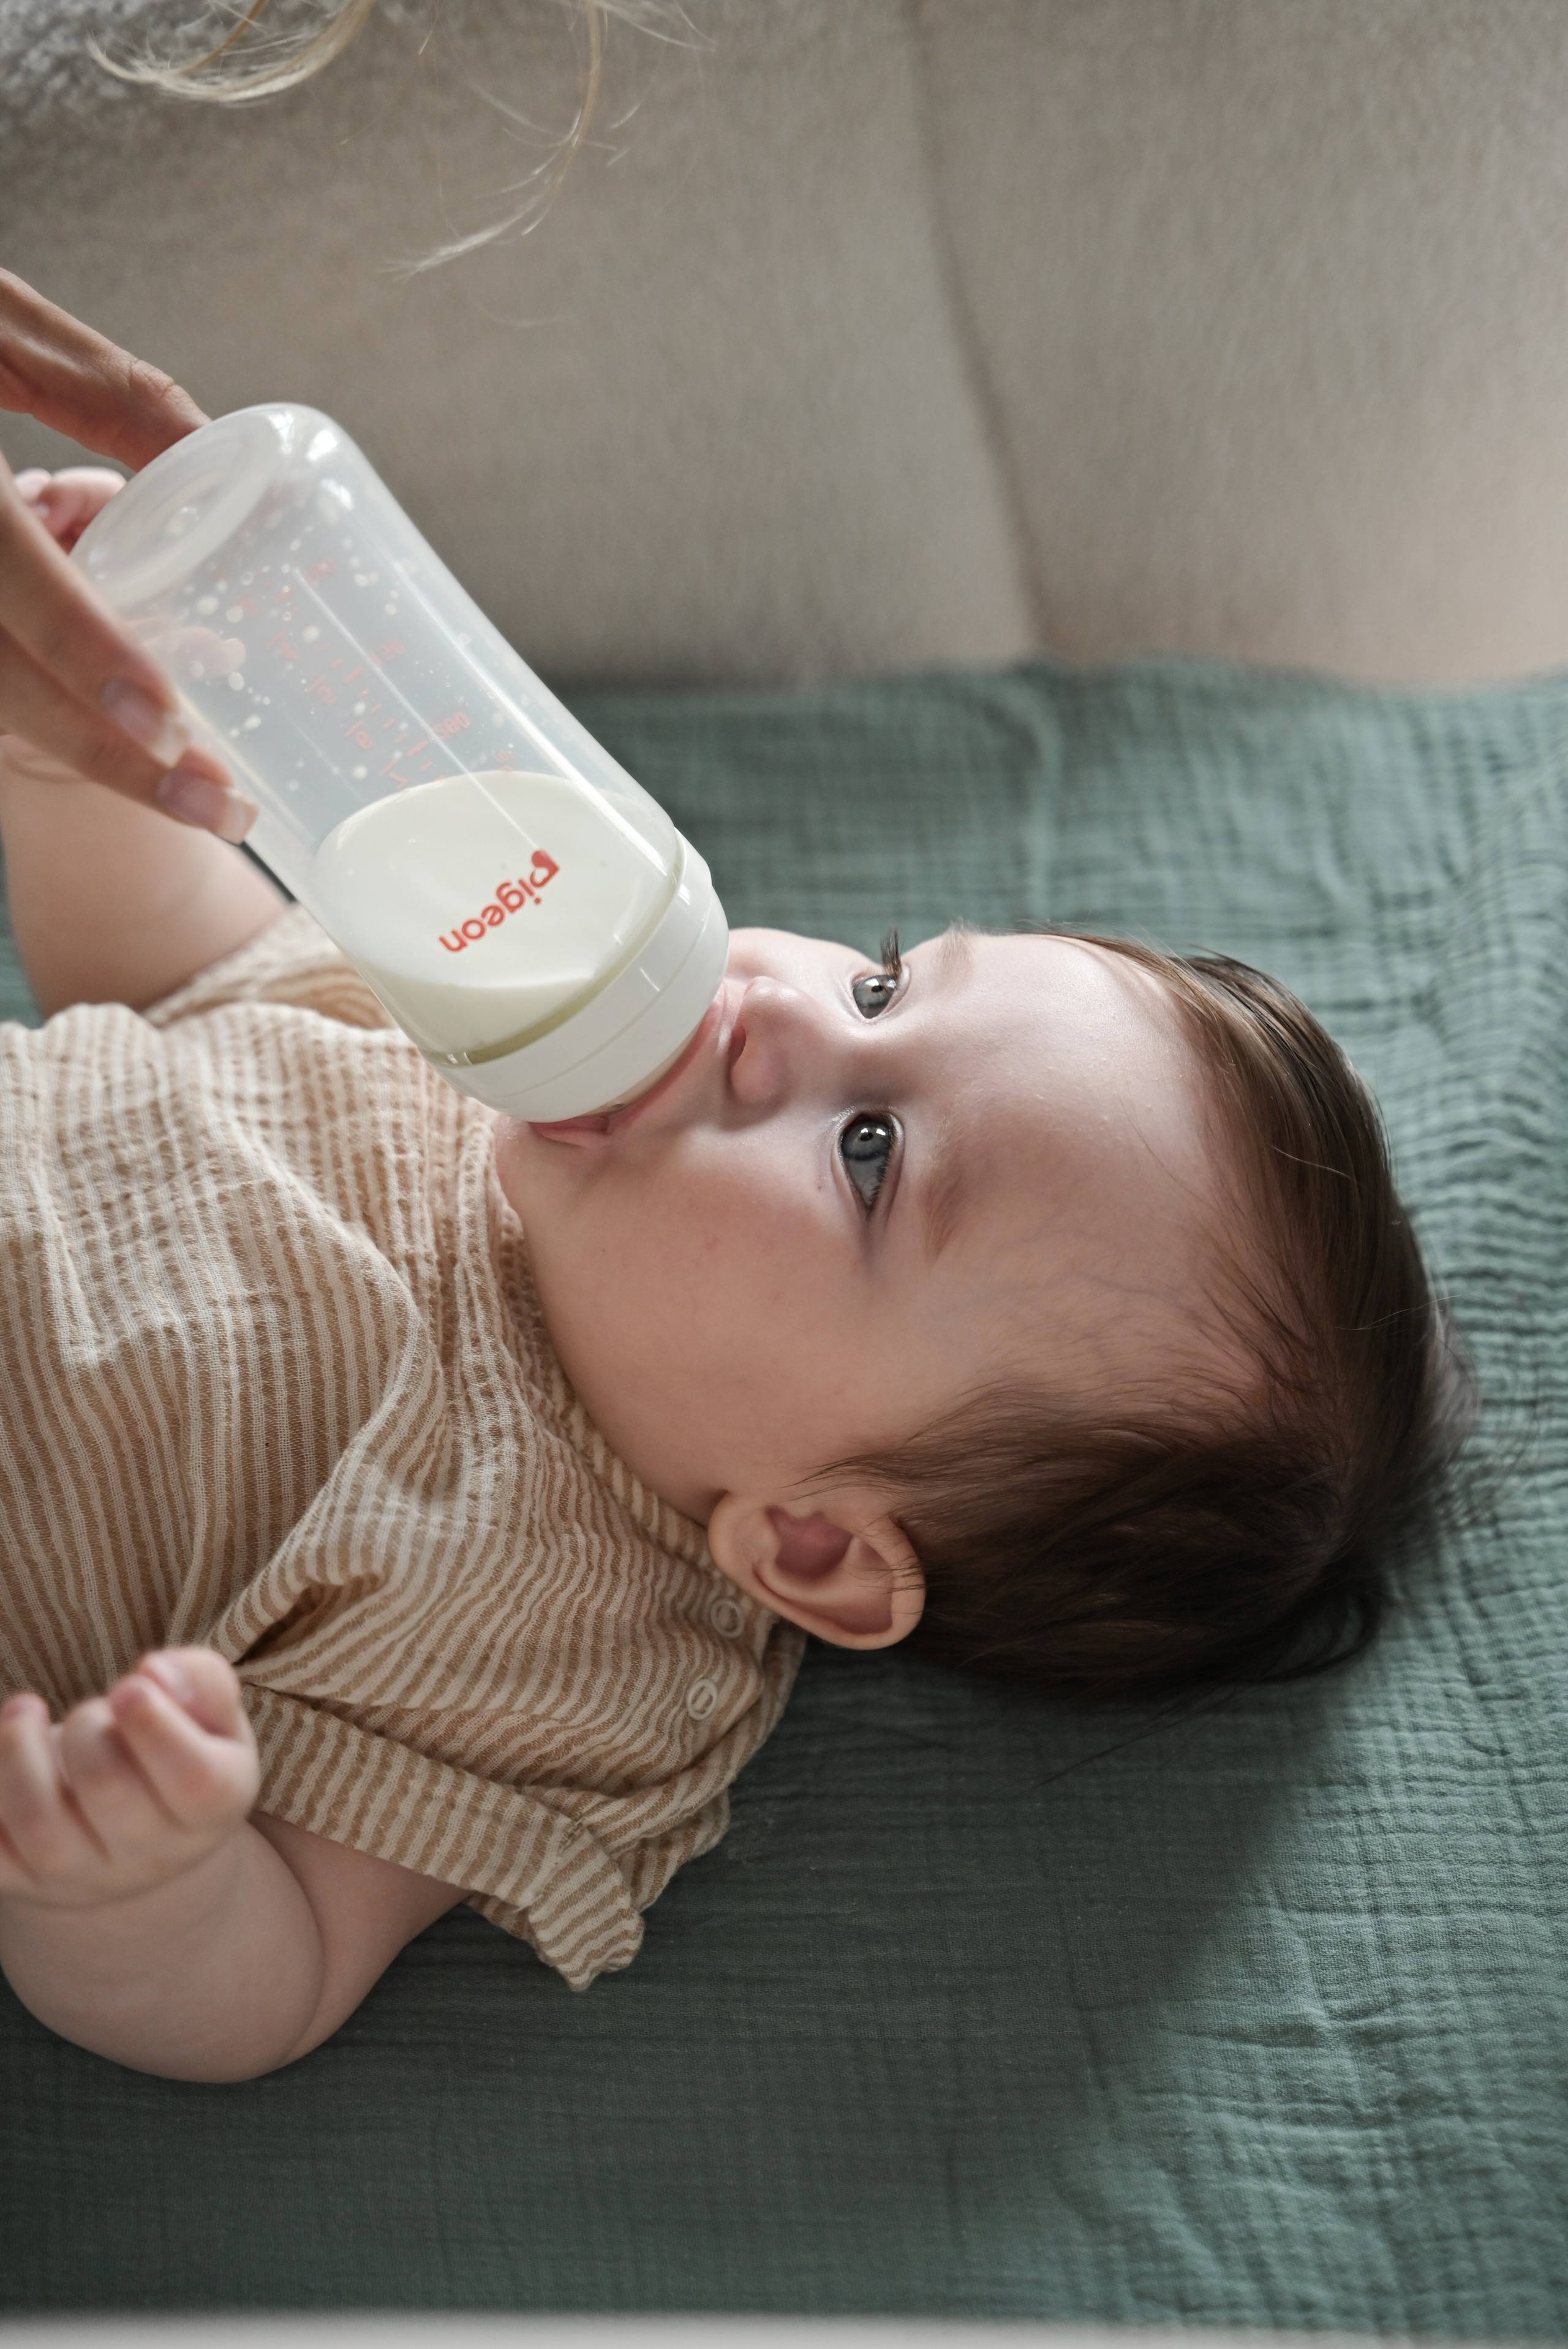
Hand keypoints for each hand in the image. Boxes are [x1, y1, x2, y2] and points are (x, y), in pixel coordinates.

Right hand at [0, 272, 246, 833]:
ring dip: (80, 751)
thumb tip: (223, 455)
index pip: (4, 573)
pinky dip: (35, 710)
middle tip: (221, 807)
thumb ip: (105, 392)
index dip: (82, 650)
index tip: (168, 722)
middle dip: (107, 754)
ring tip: (188, 792)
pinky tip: (115, 744)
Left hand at [0, 1649, 260, 1911]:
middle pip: (109, 1789)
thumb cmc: (183, 1746)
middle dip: (88, 1726)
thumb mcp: (213, 1711)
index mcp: (215, 1807)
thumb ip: (200, 1679)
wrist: (144, 1830)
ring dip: (19, 1752)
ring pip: (40, 1823)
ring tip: (24, 1713)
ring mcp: (87, 1877)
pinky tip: (2, 1755)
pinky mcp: (28, 1883)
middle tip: (92, 1710)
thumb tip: (153, 1673)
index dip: (156, 1727)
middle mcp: (154, 1854)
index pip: (195, 1780)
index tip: (127, 1686)